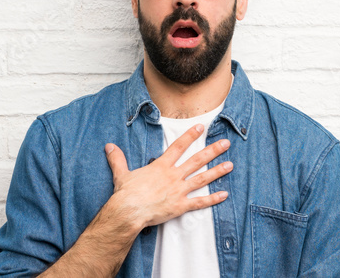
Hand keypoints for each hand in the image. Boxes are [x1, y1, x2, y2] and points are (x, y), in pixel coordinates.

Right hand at [103, 123, 232, 229]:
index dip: (190, 135)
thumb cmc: (126, 194)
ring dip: (217, 172)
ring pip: (202, 179)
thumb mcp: (122, 173)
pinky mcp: (180, 206)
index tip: (201, 127)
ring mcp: (179, 190)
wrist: (129, 211)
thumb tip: (109, 146)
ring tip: (230, 165)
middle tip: (226, 143)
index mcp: (161, 166)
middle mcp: (173, 176)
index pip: (178, 146)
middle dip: (212, 150)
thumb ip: (118, 159)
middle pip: (197, 160)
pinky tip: (224, 195)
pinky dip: (212, 199)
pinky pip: (199, 202)